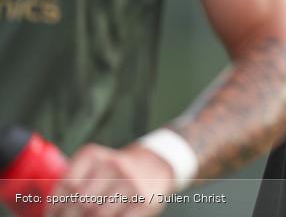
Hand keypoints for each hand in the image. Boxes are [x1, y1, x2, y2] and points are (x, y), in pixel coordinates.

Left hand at [46, 143, 176, 216]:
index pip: (67, 185)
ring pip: (98, 213)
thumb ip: (71, 182)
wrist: (155, 165)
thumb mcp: (92, 164)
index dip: (55, 206)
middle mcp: (113, 165)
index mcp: (93, 155)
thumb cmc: (114, 171)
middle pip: (81, 201)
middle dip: (69, 216)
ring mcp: (130, 183)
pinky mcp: (144, 200)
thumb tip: (50, 212)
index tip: (52, 215)